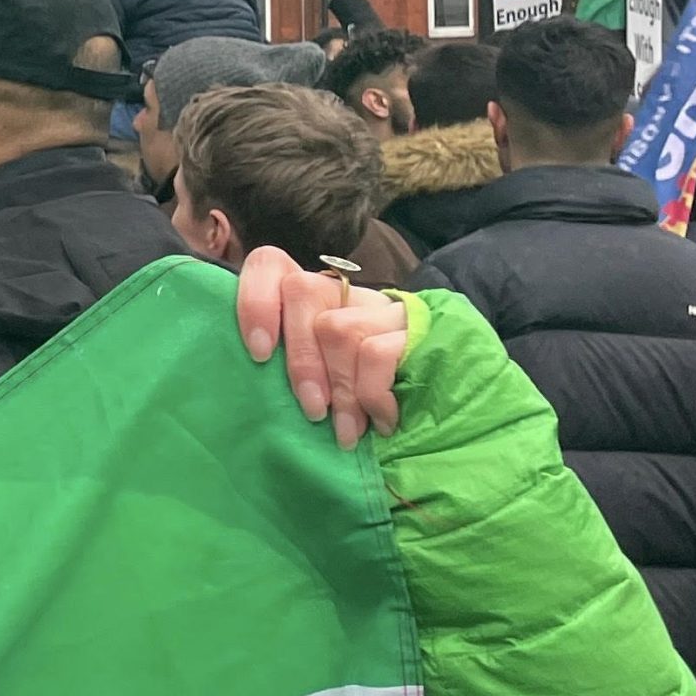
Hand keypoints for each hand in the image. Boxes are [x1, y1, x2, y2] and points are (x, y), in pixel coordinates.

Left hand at [236, 246, 409, 450]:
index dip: (255, 300)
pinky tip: (380, 421)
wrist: (454, 402)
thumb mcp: (320, 389)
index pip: (270, 265)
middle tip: (313, 411)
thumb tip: (240, 395)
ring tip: (347, 431)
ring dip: (340, 389)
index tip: (259, 354)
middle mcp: (347, 295)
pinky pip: (375, 352)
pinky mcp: (420, 325)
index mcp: (314, 304)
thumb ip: (288, 377)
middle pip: (302, 291)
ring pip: (337, 327)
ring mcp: (385, 306)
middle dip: (301, 361)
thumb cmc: (364, 406)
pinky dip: (370, 395)